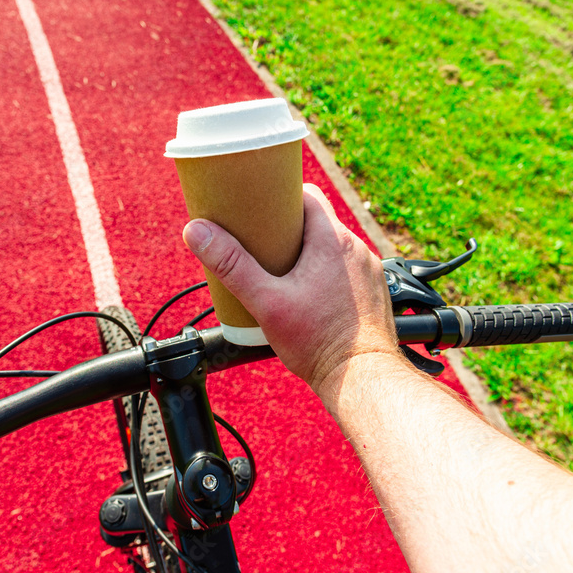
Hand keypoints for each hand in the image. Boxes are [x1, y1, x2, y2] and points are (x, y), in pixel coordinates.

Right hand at [182, 184, 400, 397]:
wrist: (361, 378)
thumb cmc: (319, 342)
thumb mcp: (265, 302)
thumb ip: (231, 265)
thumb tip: (198, 232)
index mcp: (332, 239)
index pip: (307, 194)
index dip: (280, 196)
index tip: (259, 207)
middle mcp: (356, 248)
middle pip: (318, 221)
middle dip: (289, 228)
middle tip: (261, 243)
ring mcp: (368, 270)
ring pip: (333, 246)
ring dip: (309, 251)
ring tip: (282, 269)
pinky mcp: (373, 291)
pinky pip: (345, 269)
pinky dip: (326, 272)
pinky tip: (309, 292)